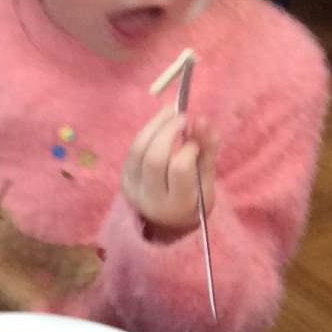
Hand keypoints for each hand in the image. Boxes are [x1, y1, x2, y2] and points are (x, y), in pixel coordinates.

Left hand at [121, 104, 219, 235]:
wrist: (166, 219)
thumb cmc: (193, 200)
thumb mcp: (207, 181)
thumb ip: (207, 151)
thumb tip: (201, 119)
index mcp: (177, 204)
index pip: (179, 169)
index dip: (189, 148)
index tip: (197, 138)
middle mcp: (150, 198)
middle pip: (154, 157)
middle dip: (168, 131)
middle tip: (183, 116)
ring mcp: (132, 188)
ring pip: (138, 149)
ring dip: (155, 125)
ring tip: (172, 111)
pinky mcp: (123, 177)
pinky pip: (133, 148)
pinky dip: (147, 131)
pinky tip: (160, 122)